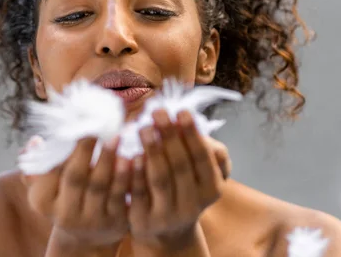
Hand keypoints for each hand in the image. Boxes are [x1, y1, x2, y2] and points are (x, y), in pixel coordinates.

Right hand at [21, 136, 130, 248]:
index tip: (76, 129)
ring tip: (116, 137)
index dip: (62, 151)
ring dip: (108, 160)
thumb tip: (35, 141)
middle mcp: (65, 215)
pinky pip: (121, 196)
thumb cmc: (65, 195)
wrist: (88, 234)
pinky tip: (133, 157)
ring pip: (100, 187)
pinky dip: (126, 176)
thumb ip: (39, 162)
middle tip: (96, 128)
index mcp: (43, 201)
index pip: (50, 173)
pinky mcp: (115, 222)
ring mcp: (91, 220)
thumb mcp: (47, 185)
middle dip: (85, 151)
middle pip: (75, 179)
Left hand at [128, 109, 230, 249]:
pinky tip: (130, 154)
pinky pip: (138, 194)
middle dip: (170, 136)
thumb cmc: (182, 187)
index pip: (203, 158)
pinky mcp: (144, 222)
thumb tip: (189, 120)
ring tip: (144, 127)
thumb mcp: (199, 171)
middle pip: (181, 167)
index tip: (181, 111)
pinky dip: (136, 173)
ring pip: (160, 179)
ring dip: (152, 151)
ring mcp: (168, 216)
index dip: (192, 135)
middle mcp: (192, 205)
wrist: (166, 229)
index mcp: (211, 189)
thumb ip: (201, 147)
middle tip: (158, 112)